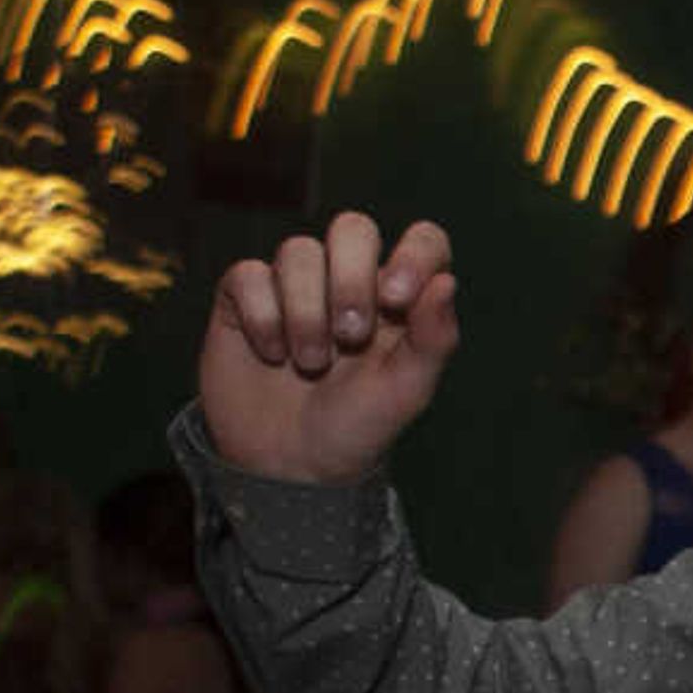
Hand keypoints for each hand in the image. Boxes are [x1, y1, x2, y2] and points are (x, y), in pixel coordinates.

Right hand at [197, 213, 460, 482]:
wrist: (290, 464)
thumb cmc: (358, 425)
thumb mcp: (406, 391)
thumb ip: (434, 338)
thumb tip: (447, 281)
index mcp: (401, 298)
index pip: (423, 241)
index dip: (414, 254)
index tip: (397, 298)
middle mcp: (349, 280)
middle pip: (353, 228)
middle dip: (351, 280)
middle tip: (351, 336)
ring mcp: (295, 284)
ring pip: (298, 251)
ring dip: (306, 312)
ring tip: (311, 363)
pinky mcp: (245, 296)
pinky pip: (248, 274)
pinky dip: (263, 317)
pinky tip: (272, 355)